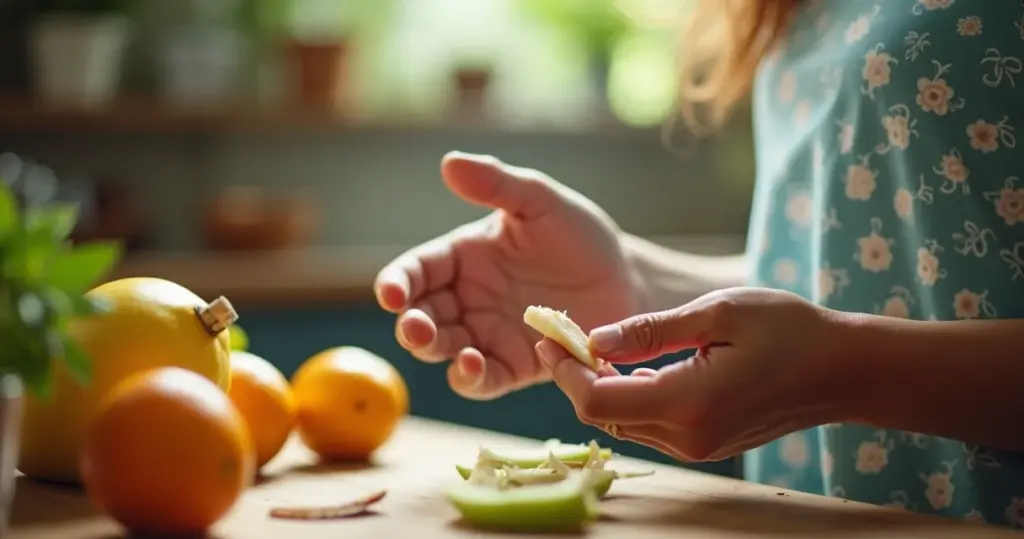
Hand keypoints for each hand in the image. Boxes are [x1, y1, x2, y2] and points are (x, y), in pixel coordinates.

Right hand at [374, 152, 642, 399]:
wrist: (629, 281)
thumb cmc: (581, 236)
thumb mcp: (541, 202)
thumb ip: (498, 184)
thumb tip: (449, 163)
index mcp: (463, 257)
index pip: (416, 270)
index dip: (397, 282)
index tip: (391, 293)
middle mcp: (466, 298)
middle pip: (420, 316)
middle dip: (411, 325)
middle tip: (415, 326)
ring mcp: (487, 335)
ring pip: (443, 350)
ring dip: (437, 353)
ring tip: (455, 351)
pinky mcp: (512, 367)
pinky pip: (481, 380)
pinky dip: (470, 378)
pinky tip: (473, 367)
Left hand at [535, 287, 855, 460]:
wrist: (844, 370)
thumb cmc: (789, 330)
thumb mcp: (717, 313)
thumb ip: (650, 330)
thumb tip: (594, 340)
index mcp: (687, 403)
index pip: (597, 400)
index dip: (564, 371)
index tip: (549, 337)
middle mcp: (687, 437)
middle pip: (603, 415)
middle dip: (575, 377)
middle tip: (563, 335)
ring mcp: (697, 447)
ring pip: (623, 421)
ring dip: (600, 386)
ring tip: (590, 344)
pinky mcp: (705, 445)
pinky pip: (648, 423)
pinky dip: (628, 395)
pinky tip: (628, 363)